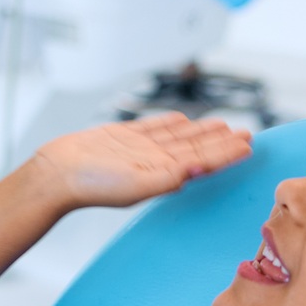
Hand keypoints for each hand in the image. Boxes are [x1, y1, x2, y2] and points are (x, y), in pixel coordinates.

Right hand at [27, 112, 251, 210]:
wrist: (57, 174)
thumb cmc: (92, 185)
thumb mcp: (136, 184)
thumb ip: (169, 177)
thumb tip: (199, 168)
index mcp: (163, 176)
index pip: (204, 162)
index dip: (227, 153)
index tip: (248, 146)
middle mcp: (155, 163)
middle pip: (197, 148)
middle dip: (222, 141)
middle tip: (248, 133)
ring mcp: (140, 149)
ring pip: (180, 136)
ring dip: (203, 131)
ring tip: (224, 125)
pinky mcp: (123, 137)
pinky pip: (154, 127)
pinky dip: (172, 123)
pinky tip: (185, 120)